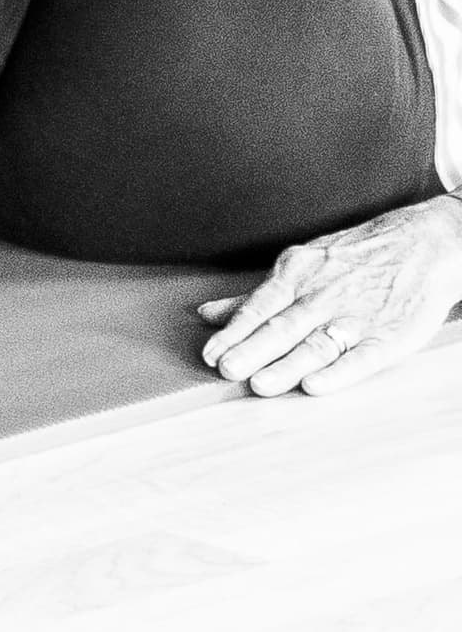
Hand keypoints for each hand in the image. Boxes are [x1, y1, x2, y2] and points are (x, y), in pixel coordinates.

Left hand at [195, 194, 461, 397]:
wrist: (422, 245)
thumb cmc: (353, 258)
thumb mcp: (300, 265)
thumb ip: (255, 295)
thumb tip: (208, 314)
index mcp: (297, 275)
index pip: (259, 307)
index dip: (233, 331)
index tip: (209, 354)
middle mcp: (322, 296)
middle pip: (282, 327)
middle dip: (251, 349)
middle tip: (226, 370)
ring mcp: (356, 317)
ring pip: (316, 345)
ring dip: (286, 366)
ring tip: (260, 384)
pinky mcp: (388, 337)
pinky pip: (361, 357)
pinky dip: (338, 373)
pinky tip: (314, 386)